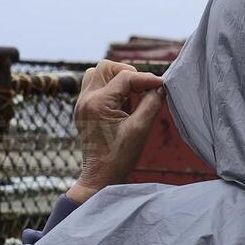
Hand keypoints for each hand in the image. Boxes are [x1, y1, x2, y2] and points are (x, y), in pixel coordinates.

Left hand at [67, 59, 165, 204]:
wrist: (100, 177)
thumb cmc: (119, 157)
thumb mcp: (140, 129)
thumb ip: (151, 103)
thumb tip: (160, 87)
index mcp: (98, 103)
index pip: (125, 77)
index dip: (146, 78)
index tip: (162, 84)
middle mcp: (85, 99)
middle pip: (106, 67)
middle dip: (128, 73)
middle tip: (143, 89)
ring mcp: (81, 104)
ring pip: (97, 74)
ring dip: (116, 79)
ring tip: (131, 96)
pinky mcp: (83, 110)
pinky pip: (95, 87)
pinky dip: (110, 89)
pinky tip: (122, 105)